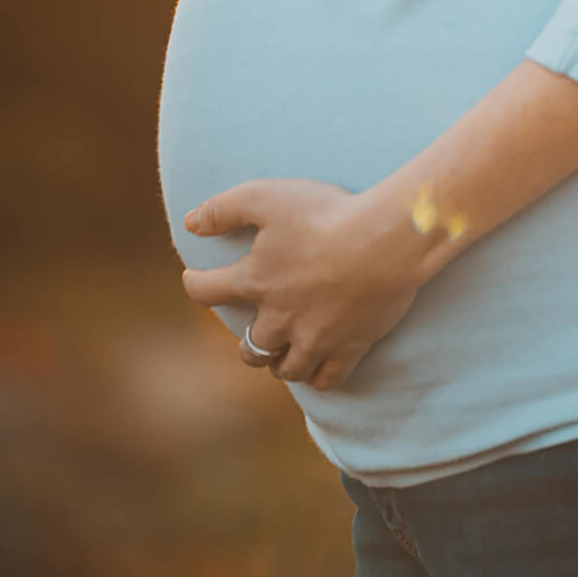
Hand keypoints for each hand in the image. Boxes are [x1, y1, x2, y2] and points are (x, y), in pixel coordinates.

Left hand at [181, 178, 432, 391]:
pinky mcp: (348, 348)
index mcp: (255, 281)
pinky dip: (317, 377)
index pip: (207, 291)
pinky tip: (316, 368)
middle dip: (246, 342)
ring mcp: (314, 338)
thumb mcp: (268, 196)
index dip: (195, 284)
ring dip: (279, 362)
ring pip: (286, 368)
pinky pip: (325, 380)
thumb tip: (190, 223)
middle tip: (251, 334)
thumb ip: (224, 208)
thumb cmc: (327, 214)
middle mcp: (278, 318)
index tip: (193, 279)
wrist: (386, 240)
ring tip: (282, 354)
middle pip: (250, 346)